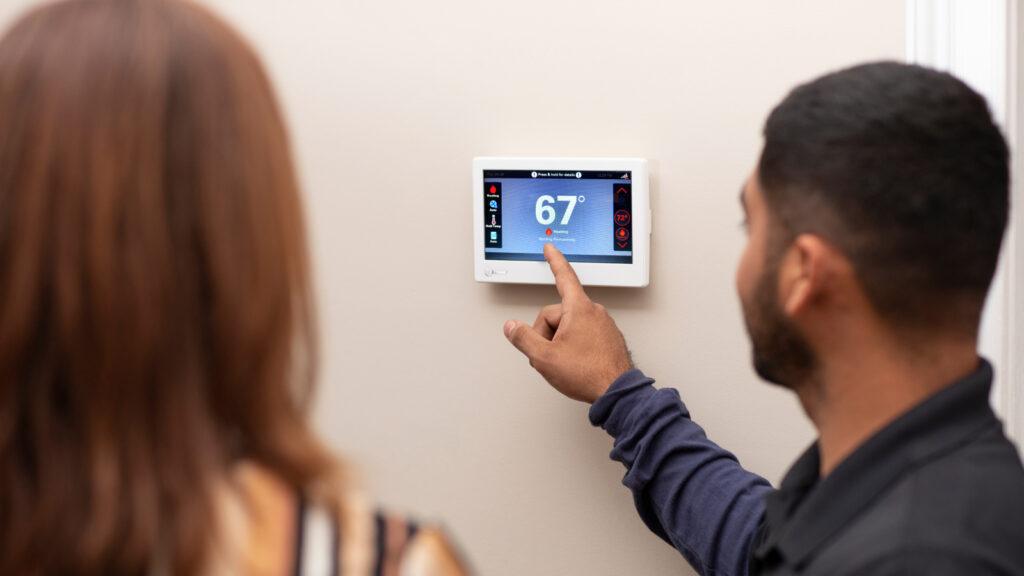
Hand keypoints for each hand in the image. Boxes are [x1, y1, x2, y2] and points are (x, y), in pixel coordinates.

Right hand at [503, 244, 633, 403]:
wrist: (616, 391)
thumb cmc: (588, 373)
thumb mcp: (545, 357)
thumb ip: (523, 338)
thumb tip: (512, 327)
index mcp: (579, 308)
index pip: (563, 276)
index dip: (554, 261)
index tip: (550, 249)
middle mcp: (594, 312)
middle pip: (557, 313)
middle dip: (546, 333)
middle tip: (549, 355)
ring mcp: (603, 325)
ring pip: (569, 326)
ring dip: (560, 342)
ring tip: (565, 363)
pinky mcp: (608, 338)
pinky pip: (583, 335)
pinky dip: (574, 347)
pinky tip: (576, 363)